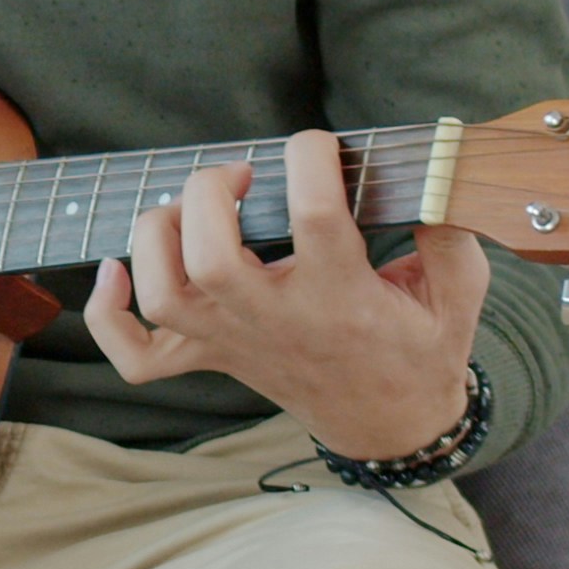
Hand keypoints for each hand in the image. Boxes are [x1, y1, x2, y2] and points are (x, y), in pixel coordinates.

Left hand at [81, 127, 486, 459]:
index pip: (315, 217)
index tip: (319, 144)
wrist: (391, 424)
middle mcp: (277, 320)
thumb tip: (439, 175)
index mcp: (342, 297)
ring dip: (158, 236)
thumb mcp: (459, 294)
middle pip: (211, 259)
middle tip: (238, 174)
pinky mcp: (211, 359)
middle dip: (208, 194)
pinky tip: (116, 271)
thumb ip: (454, 233)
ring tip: (190, 208)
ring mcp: (234, 343)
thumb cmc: (421, 348)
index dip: (311, 159)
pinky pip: (136, 357)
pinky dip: (109, 315)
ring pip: (166, 295)